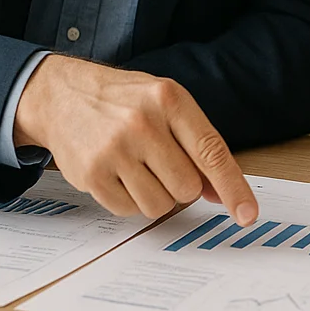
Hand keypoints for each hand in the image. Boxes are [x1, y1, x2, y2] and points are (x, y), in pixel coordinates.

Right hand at [14, 54, 258, 223]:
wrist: (62, 95)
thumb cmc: (123, 101)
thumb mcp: (165, 104)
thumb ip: (196, 144)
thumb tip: (221, 193)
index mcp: (169, 100)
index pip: (210, 152)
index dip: (233, 187)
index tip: (247, 215)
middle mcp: (142, 123)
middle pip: (187, 187)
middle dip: (181, 185)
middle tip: (161, 163)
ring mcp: (114, 150)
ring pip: (160, 205)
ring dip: (155, 195)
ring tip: (138, 167)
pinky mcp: (91, 174)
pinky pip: (128, 211)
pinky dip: (129, 200)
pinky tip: (118, 173)